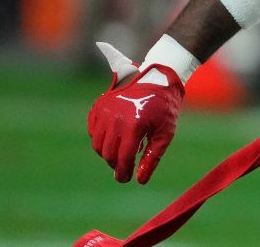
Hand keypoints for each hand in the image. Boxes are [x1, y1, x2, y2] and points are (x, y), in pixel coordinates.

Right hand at [87, 43, 184, 183]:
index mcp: (133, 126)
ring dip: (107, 153)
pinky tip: (115, 138)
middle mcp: (115, 118)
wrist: (157, 80)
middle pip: (107, 153)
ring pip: (97, 144)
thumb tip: (140, 180)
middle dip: (115, 164)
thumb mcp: (165, 133)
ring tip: (121, 151)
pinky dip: (101, 139)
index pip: (123, 158)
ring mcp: (104, 111)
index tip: (126, 179)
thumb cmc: (165, 108)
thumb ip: (152, 157)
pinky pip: (93, 131)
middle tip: (124, 167)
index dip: (123, 172)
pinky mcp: (98, 106)